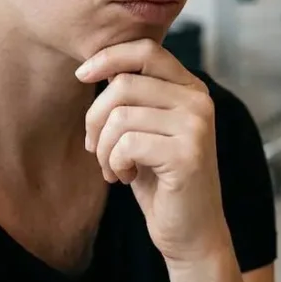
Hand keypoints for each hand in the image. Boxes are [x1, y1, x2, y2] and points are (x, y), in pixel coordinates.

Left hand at [77, 39, 231, 264]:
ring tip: (113, 167)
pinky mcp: (187, 153)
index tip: (81, 76)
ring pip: (120, 115)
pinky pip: (126, 144)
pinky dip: (114, 164)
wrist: (190, 231)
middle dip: (95, 118)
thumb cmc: (161, 180)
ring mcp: (196, 126)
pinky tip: (126, 178)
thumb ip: (134, 97)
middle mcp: (199, 100)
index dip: (108, 57)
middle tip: (94, 148)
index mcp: (191, 88)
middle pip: (124, 83)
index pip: (145, 50)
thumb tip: (96, 66)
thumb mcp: (146, 129)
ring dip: (103, 147)